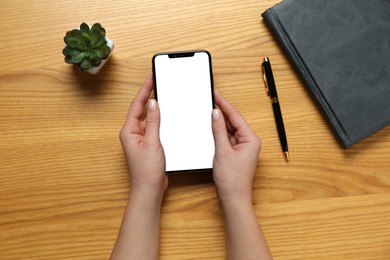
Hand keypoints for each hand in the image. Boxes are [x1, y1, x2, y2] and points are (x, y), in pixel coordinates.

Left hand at [119, 74, 167, 199]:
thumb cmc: (147, 170)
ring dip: (157, 108)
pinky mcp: (149, 144)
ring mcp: (141, 138)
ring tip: (164, 94)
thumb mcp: (152, 142)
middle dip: (150, 95)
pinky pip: (155, 127)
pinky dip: (161, 120)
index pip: (137, 105)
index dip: (145, 90)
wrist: (150, 188)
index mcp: (129, 130)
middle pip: (142, 109)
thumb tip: (154, 103)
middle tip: (158, 81)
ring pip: (149, 118)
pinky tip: (168, 116)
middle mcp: (133, 133)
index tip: (151, 78)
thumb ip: (153, 121)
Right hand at [211, 91, 261, 204]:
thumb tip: (215, 114)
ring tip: (207, 111)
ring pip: (229, 130)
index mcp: (251, 139)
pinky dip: (219, 133)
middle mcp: (249, 141)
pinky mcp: (236, 152)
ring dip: (219, 123)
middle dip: (221, 112)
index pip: (235, 117)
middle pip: (233, 122)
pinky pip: (227, 138)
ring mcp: (243, 147)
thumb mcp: (222, 151)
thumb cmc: (232, 180)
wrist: (233, 199)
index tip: (215, 94)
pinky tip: (210, 127)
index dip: (224, 104)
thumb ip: (218, 131)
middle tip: (209, 99)